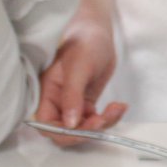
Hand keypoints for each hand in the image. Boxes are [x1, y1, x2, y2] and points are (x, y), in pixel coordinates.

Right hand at [34, 19, 126, 146]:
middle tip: (104, 118)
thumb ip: (72, 96)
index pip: (47, 125)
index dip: (64, 133)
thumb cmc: (84, 42)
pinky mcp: (86, 103)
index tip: (86, 127)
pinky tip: (119, 106)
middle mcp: (57, 102)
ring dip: (102, 124)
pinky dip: (109, 118)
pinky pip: (95, 120)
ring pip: (83, 128)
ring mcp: (72, 104)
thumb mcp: (78, 67)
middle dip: (86, 130)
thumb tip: (70, 123)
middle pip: (65, 132)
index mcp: (47, 93)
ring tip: (117, 108)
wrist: (97, 32)